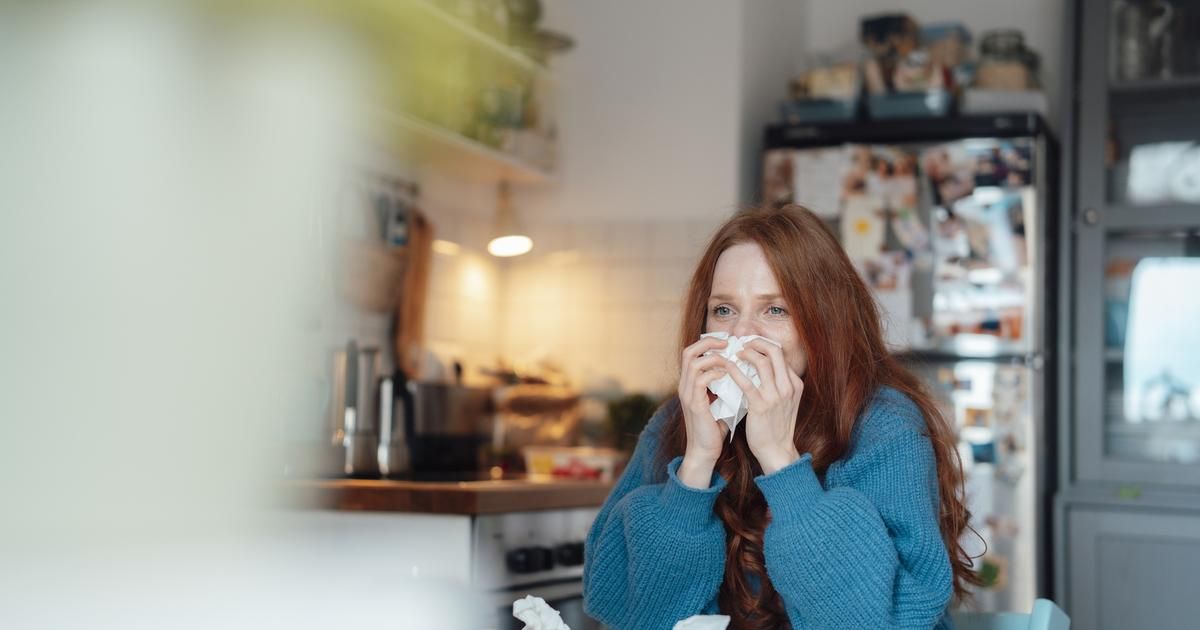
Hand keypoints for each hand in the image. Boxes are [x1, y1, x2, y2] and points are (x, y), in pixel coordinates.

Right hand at [676, 336, 731, 486]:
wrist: (705, 451)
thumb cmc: (714, 428)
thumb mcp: (720, 402)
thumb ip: (726, 387)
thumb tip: (745, 372)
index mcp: (689, 384)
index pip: (691, 353)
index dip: (707, 343)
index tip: (727, 343)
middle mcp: (684, 386)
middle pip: (688, 352)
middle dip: (709, 343)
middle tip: (728, 344)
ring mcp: (688, 394)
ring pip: (694, 362)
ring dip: (714, 357)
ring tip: (730, 360)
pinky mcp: (694, 404)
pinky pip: (701, 379)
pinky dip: (715, 372)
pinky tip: (728, 375)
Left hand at [722, 338, 804, 474]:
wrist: (776, 451)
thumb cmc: (776, 426)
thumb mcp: (785, 402)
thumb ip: (778, 384)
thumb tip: (762, 367)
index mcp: (795, 384)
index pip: (781, 355)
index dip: (764, 345)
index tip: (751, 344)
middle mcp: (788, 387)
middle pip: (775, 351)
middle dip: (756, 342)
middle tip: (743, 343)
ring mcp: (776, 396)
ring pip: (762, 361)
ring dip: (746, 353)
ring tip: (735, 353)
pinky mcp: (761, 405)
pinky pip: (746, 381)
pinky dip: (734, 370)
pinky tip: (727, 367)